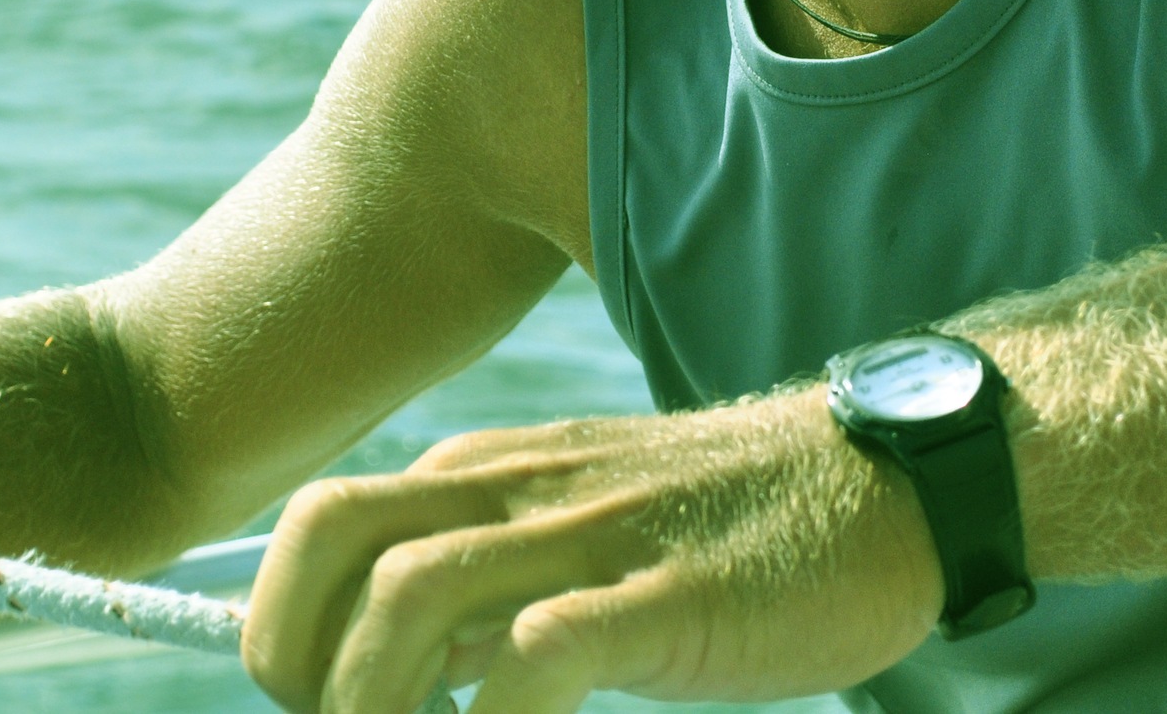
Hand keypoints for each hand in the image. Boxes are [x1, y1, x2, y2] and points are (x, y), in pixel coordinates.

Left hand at [241, 387, 944, 713]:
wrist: (885, 481)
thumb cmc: (728, 529)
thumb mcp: (582, 535)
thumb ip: (488, 587)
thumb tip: (393, 671)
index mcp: (489, 476)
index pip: (325, 524)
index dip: (281, 625)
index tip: (312, 706)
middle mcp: (519, 490)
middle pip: (333, 533)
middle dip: (292, 651)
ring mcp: (593, 537)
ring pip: (413, 592)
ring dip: (374, 697)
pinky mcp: (669, 597)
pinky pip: (544, 651)